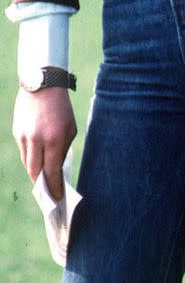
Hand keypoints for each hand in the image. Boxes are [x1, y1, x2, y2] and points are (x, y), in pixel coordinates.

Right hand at [13, 86, 76, 200]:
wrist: (42, 85)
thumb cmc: (61, 108)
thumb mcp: (70, 128)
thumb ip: (63, 149)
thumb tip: (57, 168)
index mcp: (54, 140)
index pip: (52, 172)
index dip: (54, 187)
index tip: (58, 198)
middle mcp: (37, 140)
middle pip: (36, 172)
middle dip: (42, 186)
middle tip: (48, 196)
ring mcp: (24, 137)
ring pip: (27, 163)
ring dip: (35, 174)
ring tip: (42, 183)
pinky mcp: (16, 132)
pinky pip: (24, 152)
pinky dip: (30, 160)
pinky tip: (36, 164)